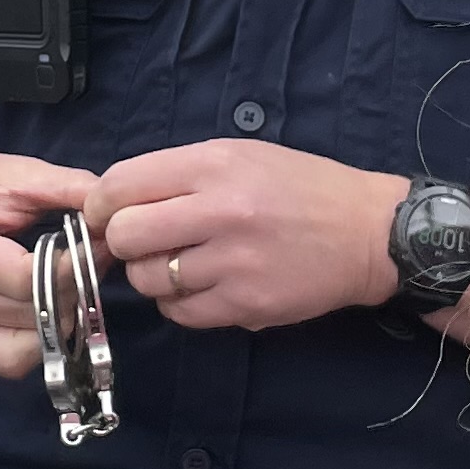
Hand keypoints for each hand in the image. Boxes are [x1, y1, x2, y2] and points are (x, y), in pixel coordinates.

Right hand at [0, 145, 99, 379]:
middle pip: (31, 317)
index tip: (97, 246)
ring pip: (28, 346)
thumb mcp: (18, 172)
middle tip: (90, 262)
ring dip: (61, 319)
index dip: (71, 268)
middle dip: (74, 291)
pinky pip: (11, 362)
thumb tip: (115, 218)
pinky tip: (46, 310)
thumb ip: (70, 189)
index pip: (26, 280)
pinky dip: (39, 342)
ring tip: (67, 284)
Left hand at [84, 141, 409, 333]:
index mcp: (214, 165)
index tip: (107, 214)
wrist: (368, 234)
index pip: (121, 185)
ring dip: (153, 275)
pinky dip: (180, 304)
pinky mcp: (245, 305)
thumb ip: (179, 173)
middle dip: (121, 241)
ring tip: (182, 263)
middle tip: (142, 243)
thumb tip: (114, 201)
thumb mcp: (241, 155)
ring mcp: (234, 262)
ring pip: (148, 279)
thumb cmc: (301, 189)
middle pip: (124, 235)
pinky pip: (180, 313)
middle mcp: (221, 211)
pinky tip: (203, 286)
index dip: (101, 204)